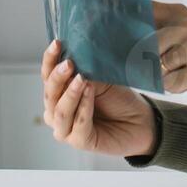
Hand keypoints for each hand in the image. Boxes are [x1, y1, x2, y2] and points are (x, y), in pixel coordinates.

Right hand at [40, 40, 157, 157]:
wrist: (140, 119)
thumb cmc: (118, 98)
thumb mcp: (101, 79)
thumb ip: (84, 72)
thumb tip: (71, 59)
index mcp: (59, 94)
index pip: (47, 76)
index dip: (50, 60)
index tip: (57, 43)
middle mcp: (57, 112)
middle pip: (50, 94)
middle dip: (58, 77)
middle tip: (69, 64)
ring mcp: (66, 129)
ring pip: (59, 112)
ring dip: (70, 94)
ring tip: (82, 79)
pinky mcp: (79, 142)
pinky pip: (78, 124)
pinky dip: (84, 107)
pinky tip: (90, 93)